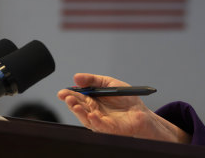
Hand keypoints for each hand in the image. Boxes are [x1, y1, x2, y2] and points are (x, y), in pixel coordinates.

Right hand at [58, 73, 189, 143]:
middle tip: (66, 96)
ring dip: (79, 112)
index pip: (78, 97)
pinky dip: (94, 120)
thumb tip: (76, 77)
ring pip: (86, 117)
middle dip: (71, 102)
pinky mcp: (108, 128)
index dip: (69, 94)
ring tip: (74, 104)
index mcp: (93, 100)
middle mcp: (93, 111)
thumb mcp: (109, 83)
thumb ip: (93, 80)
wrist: (141, 110)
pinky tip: (92, 114)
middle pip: (79, 107)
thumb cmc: (126, 98)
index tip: (63, 91)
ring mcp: (100, 120)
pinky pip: (99, 125)